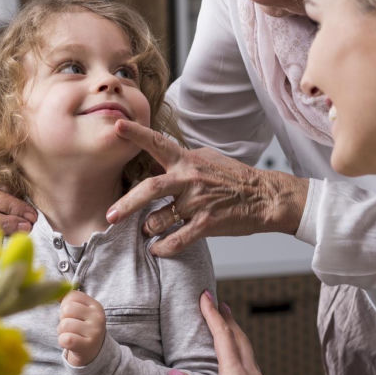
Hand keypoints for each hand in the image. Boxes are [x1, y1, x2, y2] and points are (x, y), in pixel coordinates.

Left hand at [58, 290, 106, 366]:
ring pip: (64, 324)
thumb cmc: (82, 329)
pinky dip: (62, 341)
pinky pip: (65, 339)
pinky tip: (70, 343)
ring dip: (62, 331)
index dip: (65, 305)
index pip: (72, 296)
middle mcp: (98, 317)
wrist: (93, 353)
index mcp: (95, 305)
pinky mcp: (86, 346)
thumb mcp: (80, 312)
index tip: (73, 315)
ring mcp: (94, 332)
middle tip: (71, 327)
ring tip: (71, 335)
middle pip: (67, 309)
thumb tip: (53, 288)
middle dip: (63, 319)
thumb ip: (68, 299)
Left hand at [105, 119, 307, 256]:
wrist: (265, 196)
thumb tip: (156, 159)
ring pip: (159, 219)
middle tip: (111, 215)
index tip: (117, 125)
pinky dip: (163, 248)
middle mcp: (190, 179)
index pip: (158, 143)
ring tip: (147, 231)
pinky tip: (157, 249)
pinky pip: (176, 240)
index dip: (136, 134)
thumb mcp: (206, 159)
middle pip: (150, 188)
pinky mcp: (207, 224)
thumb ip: (180, 159)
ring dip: (148, 229)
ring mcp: (198, 202)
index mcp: (187, 160)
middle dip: (127, 204)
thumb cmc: (234, 178)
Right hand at [166, 291, 306, 374]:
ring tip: (226, 320)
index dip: (212, 314)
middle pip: (237, 335)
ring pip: (245, 346)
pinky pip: (248, 359)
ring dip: (234, 329)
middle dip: (225, 316)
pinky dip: (239, 347)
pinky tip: (236, 356)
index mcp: (236, 374)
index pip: (222, 336)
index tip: (205, 296)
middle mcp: (249, 373)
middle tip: (215, 301)